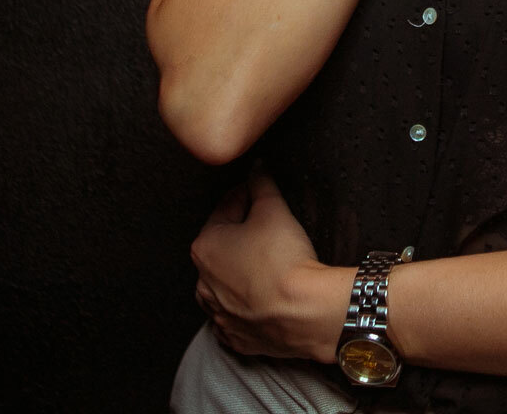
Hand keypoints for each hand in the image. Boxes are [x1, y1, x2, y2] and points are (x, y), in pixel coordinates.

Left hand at [190, 163, 339, 360]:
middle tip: (272, 225)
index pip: (225, 208)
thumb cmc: (284, 260)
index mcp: (205, 247)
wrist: (303, 313)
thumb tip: (258, 168)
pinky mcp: (236, 337)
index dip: (246, 194)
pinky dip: (247, 304)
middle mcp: (203, 282)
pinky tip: (266, 295)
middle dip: (243, 233)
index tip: (261, 190)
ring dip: (243, 270)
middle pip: (225, 246)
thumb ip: (262, 184)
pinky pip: (237, 315)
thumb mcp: (274, 210)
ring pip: (227, 282)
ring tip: (271, 261)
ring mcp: (217, 314)